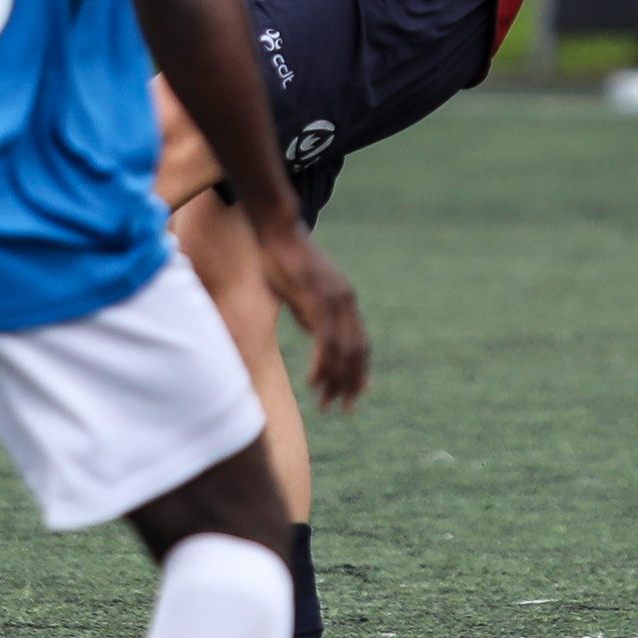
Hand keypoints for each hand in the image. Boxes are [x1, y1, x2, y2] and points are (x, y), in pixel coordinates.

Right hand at [255, 221, 370, 410]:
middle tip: (345, 408)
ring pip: (342, 351)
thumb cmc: (283, 257)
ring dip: (335, 380)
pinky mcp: (319, 299)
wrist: (278, 229)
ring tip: (327, 403)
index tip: (357, 391)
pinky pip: (325, 340)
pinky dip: (322, 364)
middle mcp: (346, 301)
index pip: (359, 342)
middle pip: (356, 351)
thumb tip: (316, 333)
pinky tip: (314, 382)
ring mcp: (334, 300)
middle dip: (350, 382)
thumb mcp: (302, 291)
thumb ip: (312, 312)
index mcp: (345, 299)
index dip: (359, 368)